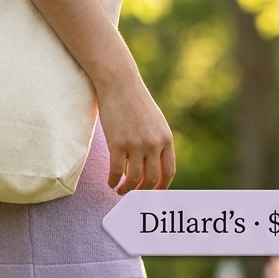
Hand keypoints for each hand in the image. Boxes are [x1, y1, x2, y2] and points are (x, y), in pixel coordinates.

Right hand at [96, 65, 175, 194]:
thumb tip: (152, 164)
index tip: (153, 193)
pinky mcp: (117, 143)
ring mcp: (136, 144)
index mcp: (166, 138)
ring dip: (126, 189)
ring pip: (133, 179)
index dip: (161, 187)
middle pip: (151, 179)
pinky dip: (113, 181)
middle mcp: (153, 144)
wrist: (119, 83)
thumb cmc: (134, 101)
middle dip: (142, 191)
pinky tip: (110, 182)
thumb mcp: (154, 121)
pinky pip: (116, 171)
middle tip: (134, 194)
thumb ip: (157, 141)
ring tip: (120, 191)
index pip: (168, 172)